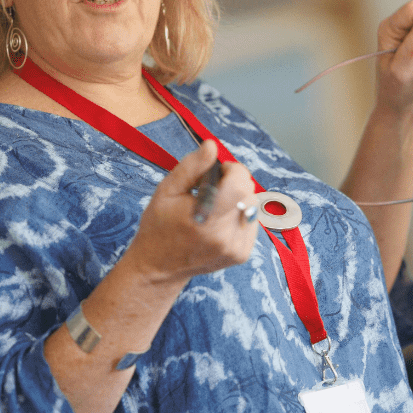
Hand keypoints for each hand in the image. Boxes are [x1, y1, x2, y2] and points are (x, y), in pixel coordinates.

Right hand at [125, 140, 258, 285]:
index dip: (232, 170)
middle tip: (210, 189)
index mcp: (205, 218)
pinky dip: (240, 215)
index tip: (217, 171)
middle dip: (234, 183)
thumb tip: (212, 145)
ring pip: (253, 206)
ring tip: (214, 207)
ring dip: (238, 199)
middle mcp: (224, 236)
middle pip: (249, 192)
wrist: (159, 267)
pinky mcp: (241, 254)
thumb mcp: (167, 190)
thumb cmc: (159, 225)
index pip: (240, 183)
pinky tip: (219, 221)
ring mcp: (236, 248)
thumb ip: (192, 166)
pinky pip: (252, 222)